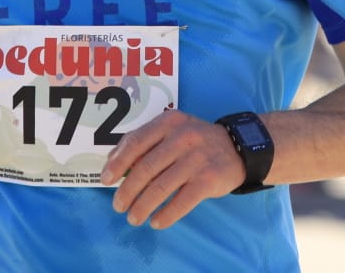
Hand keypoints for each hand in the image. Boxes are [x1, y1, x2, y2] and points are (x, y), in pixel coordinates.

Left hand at [99, 109, 247, 229]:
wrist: (238, 147)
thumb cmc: (196, 141)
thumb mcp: (172, 130)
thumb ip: (144, 142)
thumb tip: (112, 163)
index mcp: (169, 122)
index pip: (136, 142)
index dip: (118, 163)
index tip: (106, 180)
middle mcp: (183, 137)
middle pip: (146, 168)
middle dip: (127, 191)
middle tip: (118, 206)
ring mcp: (197, 158)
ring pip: (161, 187)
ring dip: (142, 206)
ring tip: (133, 218)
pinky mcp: (209, 179)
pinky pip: (182, 201)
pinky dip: (166, 215)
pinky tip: (156, 222)